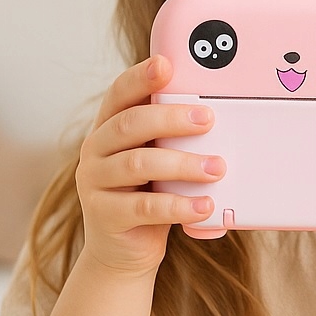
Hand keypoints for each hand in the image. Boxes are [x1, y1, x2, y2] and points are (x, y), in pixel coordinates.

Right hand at [75, 55, 224, 278]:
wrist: (124, 251)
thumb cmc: (150, 196)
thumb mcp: (161, 162)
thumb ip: (175, 140)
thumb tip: (220, 119)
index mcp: (109, 129)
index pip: (120, 94)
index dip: (141, 77)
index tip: (167, 64)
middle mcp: (95, 150)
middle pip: (130, 124)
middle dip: (171, 118)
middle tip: (208, 119)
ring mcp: (95, 183)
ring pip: (138, 164)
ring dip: (183, 163)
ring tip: (217, 168)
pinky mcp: (105, 216)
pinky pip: (144, 207)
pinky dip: (179, 205)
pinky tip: (204, 205)